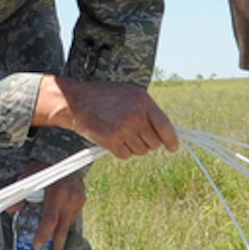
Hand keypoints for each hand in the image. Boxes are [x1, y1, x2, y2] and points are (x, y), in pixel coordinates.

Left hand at [9, 173, 85, 249]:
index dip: (43, 233)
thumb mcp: (27, 178)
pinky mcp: (81, 202)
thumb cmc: (41, 169)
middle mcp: (70, 198)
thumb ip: (19, 195)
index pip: (50, 218)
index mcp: (56, 192)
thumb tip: (10, 210)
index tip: (37, 246)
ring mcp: (78, 201)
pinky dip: (62, 229)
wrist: (63, 157)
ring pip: (67, 226)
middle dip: (56, 247)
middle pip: (62, 228)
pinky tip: (58, 242)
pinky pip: (70, 220)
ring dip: (60, 241)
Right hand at [34, 77, 178, 157]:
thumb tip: (163, 131)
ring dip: (133, 146)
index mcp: (143, 102)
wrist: (75, 102)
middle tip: (134, 134)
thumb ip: (147, 110)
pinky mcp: (111, 141)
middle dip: (147, 142)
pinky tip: (112, 139)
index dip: (171, 140)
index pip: (165, 126)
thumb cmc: (103, 97)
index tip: (173, 148)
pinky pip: (125, 155)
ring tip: (120, 133)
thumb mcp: (129, 95)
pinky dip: (121, 150)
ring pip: (140, 151)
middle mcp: (136, 116)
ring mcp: (124, 129)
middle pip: (154, 143)